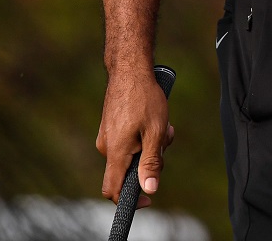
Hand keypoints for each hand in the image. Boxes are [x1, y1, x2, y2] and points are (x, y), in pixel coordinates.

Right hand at [97, 70, 174, 208]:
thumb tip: (149, 189)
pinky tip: (154, 118)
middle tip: (165, 138)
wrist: (130, 70)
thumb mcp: (155, 132)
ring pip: (133, 153)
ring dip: (151, 144)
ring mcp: (108, 137)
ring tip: (162, 122)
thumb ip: (151, 163)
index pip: (113, 190)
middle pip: (130, 170)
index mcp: (116, 152)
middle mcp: (107, 148)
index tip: (148, 198)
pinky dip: (144, 135)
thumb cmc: (144, 99)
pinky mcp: (111, 128)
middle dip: (151, 160)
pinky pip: (129, 141)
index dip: (130, 200)